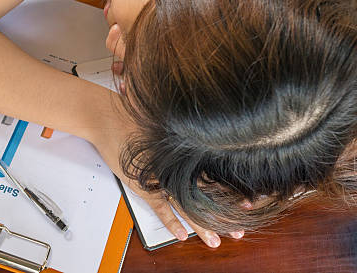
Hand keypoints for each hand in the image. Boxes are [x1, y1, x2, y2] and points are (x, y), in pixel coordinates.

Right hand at [96, 61, 243, 246]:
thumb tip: (203, 135)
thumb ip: (185, 134)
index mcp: (186, 152)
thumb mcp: (167, 122)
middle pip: (205, 195)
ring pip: (187, 206)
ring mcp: (161, 177)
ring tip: (214, 241)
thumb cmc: (135, 115)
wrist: (108, 118)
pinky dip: (171, 222)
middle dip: (223, 216)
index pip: (215, 176)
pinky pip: (161, 208)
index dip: (232, 193)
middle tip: (237, 232)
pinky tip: (181, 235)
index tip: (248, 205)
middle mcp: (177, 166)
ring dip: (201, 226)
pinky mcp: (143, 185)